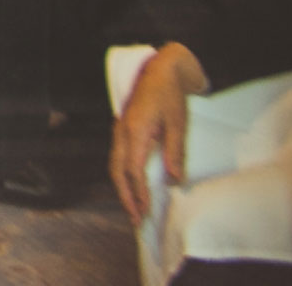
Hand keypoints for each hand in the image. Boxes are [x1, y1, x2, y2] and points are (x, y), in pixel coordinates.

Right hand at [109, 42, 204, 225]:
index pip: (133, 169)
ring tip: (133, 208)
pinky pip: (117, 158)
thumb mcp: (178, 123)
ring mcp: (119, 130)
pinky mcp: (122, 130)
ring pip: (114, 165)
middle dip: (125, 197)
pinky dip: (122, 176)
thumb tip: (175, 180)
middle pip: (116, 171)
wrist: (160, 70)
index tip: (146, 210)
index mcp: (135, 130)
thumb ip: (175, 152)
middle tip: (136, 220)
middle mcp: (122, 132)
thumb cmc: (170, 96)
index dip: (139, 192)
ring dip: (122, 188)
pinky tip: (131, 186)